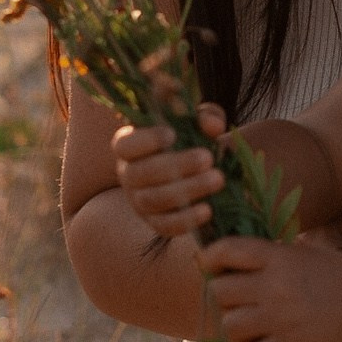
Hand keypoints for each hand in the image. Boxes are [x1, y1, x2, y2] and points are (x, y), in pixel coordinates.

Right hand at [113, 102, 226, 238]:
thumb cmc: (193, 138)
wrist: (199, 173)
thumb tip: (211, 124)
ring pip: (154, 200)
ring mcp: (139, 202)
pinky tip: (208, 209)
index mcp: (129, 145)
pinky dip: (186, 219)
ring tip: (218, 179)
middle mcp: (128, 175)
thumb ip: (206, 116)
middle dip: (175, 165)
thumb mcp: (200, 121)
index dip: (144, 140)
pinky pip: (165, 226)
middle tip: (207, 158)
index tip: (172, 134)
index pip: (124, 145)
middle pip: (140, 174)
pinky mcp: (155, 223)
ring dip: (187, 190)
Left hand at [194, 233, 341, 341]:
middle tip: (240, 302)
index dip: (209, 258)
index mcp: (279, 257)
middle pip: (220, 292)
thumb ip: (275, 255)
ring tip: (252, 329)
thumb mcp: (309, 253)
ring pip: (230, 327)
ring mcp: (279, 320)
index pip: (226, 251)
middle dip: (225, 297)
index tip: (208, 265)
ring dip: (237, 328)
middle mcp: (273, 286)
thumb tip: (239, 259)